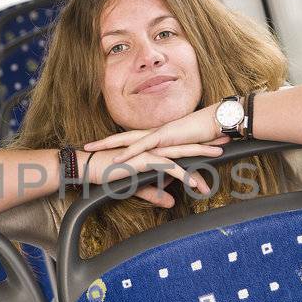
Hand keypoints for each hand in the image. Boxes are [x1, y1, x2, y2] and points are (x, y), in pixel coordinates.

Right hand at [81, 144, 221, 208]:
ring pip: (181, 153)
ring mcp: (149, 152)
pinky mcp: (144, 160)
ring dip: (200, 155)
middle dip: (206, 143)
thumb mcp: (137, 188)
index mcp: (153, 152)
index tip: (215, 146)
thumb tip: (172, 203)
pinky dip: (182, 175)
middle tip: (226, 141)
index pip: (180, 148)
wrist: (90, 169)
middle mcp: (154, 148)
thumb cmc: (110, 175)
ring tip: (219, 156)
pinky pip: (168, 168)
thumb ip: (156, 194)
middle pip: (186, 145)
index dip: (198, 146)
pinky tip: (195, 182)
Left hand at [83, 105, 225, 159]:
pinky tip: (118, 158)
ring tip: (92, 150)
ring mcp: (158, 133)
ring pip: (128, 139)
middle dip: (103, 143)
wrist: (216, 123)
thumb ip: (174, 166)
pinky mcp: (166, 137)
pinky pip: (145, 146)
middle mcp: (153, 133)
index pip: (130, 140)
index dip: (113, 144)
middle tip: (85, 148)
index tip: (98, 149)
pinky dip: (131, 152)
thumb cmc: (203, 137)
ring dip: (109, 145)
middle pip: (122, 137)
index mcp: (156, 136)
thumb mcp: (184, 155)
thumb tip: (168, 178)